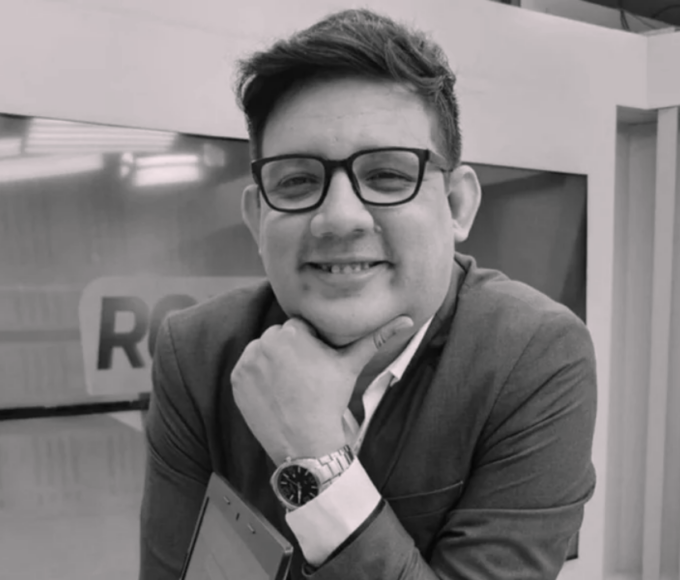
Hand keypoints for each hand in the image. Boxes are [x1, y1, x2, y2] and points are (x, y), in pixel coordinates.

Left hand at [231, 315, 412, 464]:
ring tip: (288, 387)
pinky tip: (273, 393)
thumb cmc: (330, 401)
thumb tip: (408, 320)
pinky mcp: (236, 379)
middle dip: (289, 353)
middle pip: (279, 339)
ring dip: (272, 364)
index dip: (309, 347)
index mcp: (293, 332)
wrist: (306, 442)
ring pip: (262, 352)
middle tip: (303, 379)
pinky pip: (246, 369)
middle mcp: (265, 342)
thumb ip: (376, 338)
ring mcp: (247, 361)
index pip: (299, 329)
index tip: (315, 368)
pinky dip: (256, 378)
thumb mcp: (351, 366)